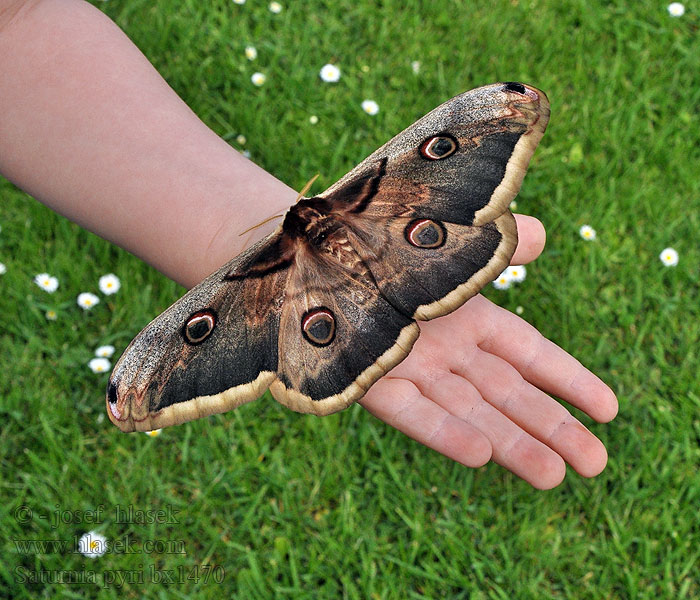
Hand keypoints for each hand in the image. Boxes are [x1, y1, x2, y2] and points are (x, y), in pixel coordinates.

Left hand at [360, 214, 617, 488]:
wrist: (306, 252)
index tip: (609, 411)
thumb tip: (544, 235)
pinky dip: (443, 430)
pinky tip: (480, 454)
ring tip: (552, 476)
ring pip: (468, 410)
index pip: (528, 353)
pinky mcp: (370, 381)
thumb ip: (493, 243)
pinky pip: (411, 409)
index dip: (569, 380)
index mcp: (466, 316)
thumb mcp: (447, 240)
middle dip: (551, 427)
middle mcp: (444, 348)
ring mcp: (410, 367)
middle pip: (506, 393)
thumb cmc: (380, 243)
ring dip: (508, 442)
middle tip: (596, 465)